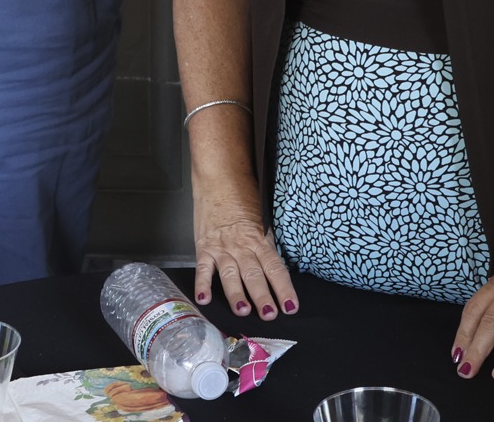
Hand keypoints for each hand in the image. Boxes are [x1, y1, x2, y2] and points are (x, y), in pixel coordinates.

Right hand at [191, 186, 298, 322]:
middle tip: (270, 315)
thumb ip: (265, 242)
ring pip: (231, 275)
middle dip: (263, 297)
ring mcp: (222, 248)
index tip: (291, 306)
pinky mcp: (204, 247)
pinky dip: (202, 284)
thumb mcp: (262, 219)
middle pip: (255, 275)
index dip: (284, 288)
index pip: (275, 268)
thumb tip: (276, 266)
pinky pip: (203, 268)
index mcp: (260, 240)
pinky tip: (204, 299)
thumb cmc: (243, 195)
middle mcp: (242, 246)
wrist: (219, 177)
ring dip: (237, 294)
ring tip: (242, 311)